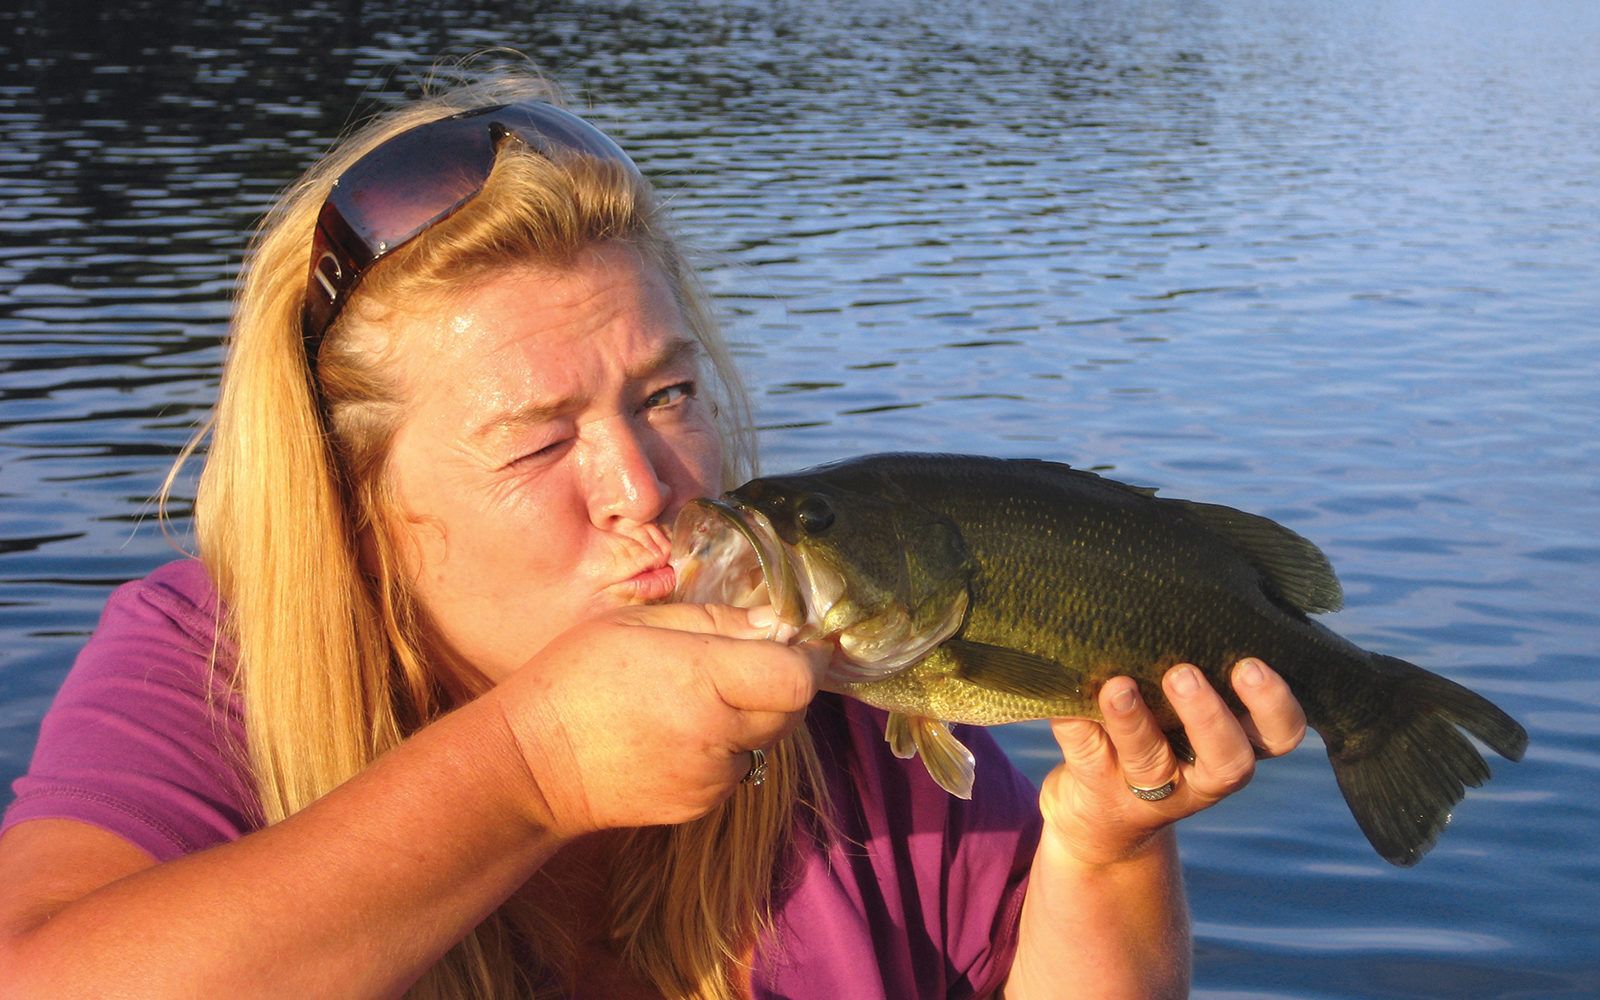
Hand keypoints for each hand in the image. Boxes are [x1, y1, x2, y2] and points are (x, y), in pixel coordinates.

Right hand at [487, 603, 826, 839]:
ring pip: (766, 741)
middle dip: (781, 682)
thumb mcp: (638, 624)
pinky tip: (679, 732)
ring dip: (752, 717)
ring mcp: (711, 778)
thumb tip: (775, 624)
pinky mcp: (700, 806)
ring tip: (696, 698)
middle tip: (740, 661)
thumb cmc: (577, 677)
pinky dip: (725, 747)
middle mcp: (716, 735)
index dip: (803, 656)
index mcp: (702, 680)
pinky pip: (736, 769)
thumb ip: (715, 622)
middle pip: (791, 710)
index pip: (796, 677)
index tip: (792, 639)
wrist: (533, 765)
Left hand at [1040, 659, 1306, 865]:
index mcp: (1233, 745)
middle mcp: (1200, 776)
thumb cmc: (1153, 734)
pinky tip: (1065, 690)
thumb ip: (1184, 665)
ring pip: (1151, 762)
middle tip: (1184, 674)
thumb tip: (1170, 595)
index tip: (1251, 663)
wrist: (1098, 814)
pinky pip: (1087, 752)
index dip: (1274, 704)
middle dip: (1209, 716)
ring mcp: (1150, 791)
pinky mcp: (1099, 791)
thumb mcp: (1179, 710)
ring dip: (1134, 721)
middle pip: (1228, 761)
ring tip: (1118, 686)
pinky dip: (1074, 719)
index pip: (1278, 733)